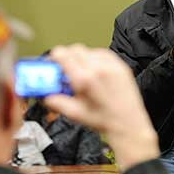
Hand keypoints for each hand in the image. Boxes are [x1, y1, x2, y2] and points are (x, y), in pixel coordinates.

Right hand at [43, 44, 158, 170]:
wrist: (128, 124)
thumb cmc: (104, 120)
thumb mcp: (74, 113)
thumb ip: (56, 102)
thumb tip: (45, 94)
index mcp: (84, 79)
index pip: (63, 54)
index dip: (55, 57)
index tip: (53, 62)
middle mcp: (98, 69)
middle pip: (75, 49)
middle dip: (67, 56)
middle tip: (65, 68)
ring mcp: (111, 66)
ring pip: (89, 50)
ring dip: (82, 58)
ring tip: (82, 72)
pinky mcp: (121, 66)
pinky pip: (103, 54)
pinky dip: (96, 59)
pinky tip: (95, 71)